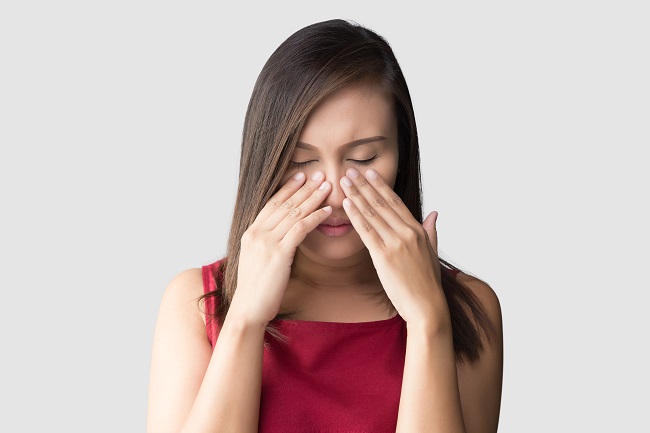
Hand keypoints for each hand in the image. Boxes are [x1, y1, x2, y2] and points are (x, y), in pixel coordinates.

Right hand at [230, 171, 332, 325]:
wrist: (248, 309)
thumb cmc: (256, 289)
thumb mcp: (257, 259)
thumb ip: (267, 243)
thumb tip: (283, 235)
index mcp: (251, 232)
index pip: (272, 203)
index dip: (288, 188)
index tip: (301, 176)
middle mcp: (257, 233)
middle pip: (285, 203)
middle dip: (304, 188)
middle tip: (320, 174)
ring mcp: (267, 242)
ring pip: (294, 213)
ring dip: (313, 198)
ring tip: (328, 186)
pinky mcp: (279, 253)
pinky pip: (300, 229)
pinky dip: (315, 217)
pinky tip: (328, 211)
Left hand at [340, 168, 448, 325]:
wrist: (427, 306)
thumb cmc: (428, 283)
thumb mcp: (432, 252)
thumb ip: (431, 231)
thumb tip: (434, 213)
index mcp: (418, 230)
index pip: (396, 202)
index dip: (381, 186)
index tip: (369, 173)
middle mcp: (407, 232)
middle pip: (381, 203)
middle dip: (364, 185)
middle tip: (350, 171)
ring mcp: (396, 243)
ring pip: (372, 213)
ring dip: (356, 195)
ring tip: (344, 181)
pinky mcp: (384, 256)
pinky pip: (366, 231)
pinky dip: (355, 215)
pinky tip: (346, 204)